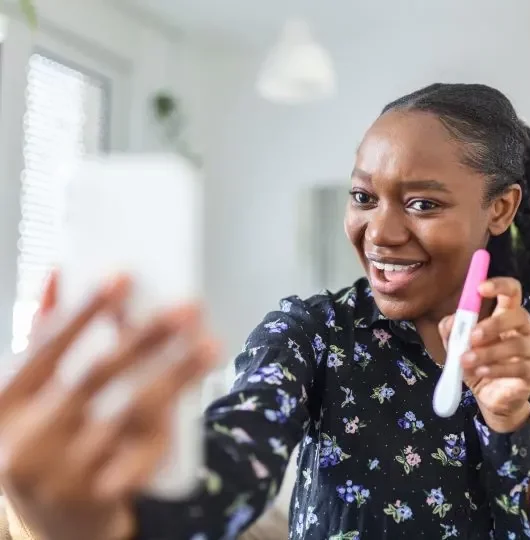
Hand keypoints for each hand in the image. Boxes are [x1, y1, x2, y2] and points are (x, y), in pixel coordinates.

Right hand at [0, 272, 218, 539]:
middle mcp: (27, 441)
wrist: (53, 528)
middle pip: (95, 377)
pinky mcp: (99, 497)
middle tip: (187, 308)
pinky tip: (195, 393)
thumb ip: (42, 338)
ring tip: (208, 345)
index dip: (84, 311)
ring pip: (130, 413)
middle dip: (145, 337)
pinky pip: (145, 451)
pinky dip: (173, 420)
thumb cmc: (44, 443)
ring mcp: (62, 473)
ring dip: (176, 374)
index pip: (45, 350)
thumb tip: (59, 271)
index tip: (123, 277)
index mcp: (4, 406)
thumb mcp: (30, 397)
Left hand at [439, 277, 529, 432]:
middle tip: (472, 336)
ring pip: (518, 344)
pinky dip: (497, 369)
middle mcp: (526, 327)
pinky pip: (520, 367)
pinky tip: (481, 372)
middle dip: (493, 324)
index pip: (512, 291)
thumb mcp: (458, 345)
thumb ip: (453, 330)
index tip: (480, 288)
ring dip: (489, 352)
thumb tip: (452, 320)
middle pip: (518, 315)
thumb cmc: (477, 364)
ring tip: (467, 361)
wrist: (490, 397)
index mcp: (508, 314)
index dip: (499, 285)